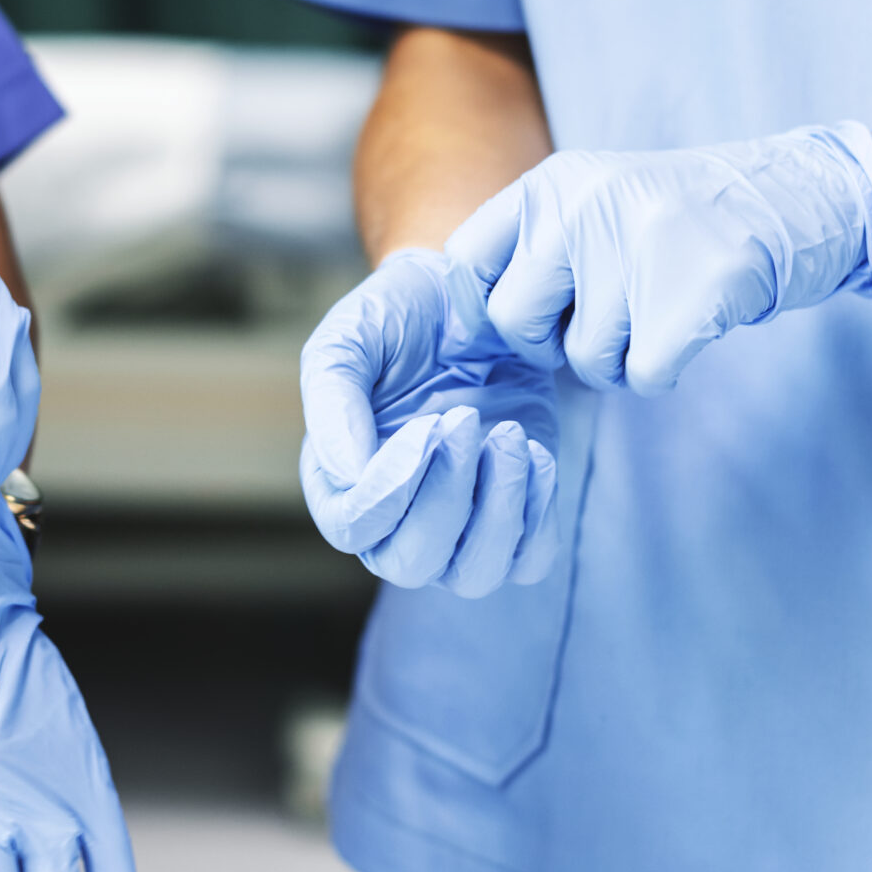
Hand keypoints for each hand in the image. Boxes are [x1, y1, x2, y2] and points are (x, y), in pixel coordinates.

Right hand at [299, 249, 560, 595]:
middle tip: (467, 418)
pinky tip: (533, 451)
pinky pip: (529, 557)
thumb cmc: (399, 316)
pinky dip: (538, 514)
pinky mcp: (512, 511)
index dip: (391, 489)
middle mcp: (393, 519)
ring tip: (509, 436)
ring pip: (474, 574)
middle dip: (447, 498)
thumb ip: (333, 400)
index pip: (355, 527)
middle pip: (412, 564)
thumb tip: (347, 472)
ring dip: (498, 512)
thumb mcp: (350, 337)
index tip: (428, 424)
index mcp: (339, 481)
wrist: (470, 296)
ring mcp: (456, 524)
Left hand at [444, 124, 871, 397]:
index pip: (465, 261)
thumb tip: (469, 312)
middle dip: (551, 344)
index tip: (533, 313)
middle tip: (603, 322)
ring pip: (582, 360)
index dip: (490, 303)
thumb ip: (538, 242)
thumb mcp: (599, 198)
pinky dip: (662, 372)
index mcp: (553, 183)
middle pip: (511, 322)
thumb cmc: (686, 216)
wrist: (799, 195)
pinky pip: (640, 377)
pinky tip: (688, 330)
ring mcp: (636, 250)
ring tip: (660, 310)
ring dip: (620, 359)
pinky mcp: (688, 296)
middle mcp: (582, 209)